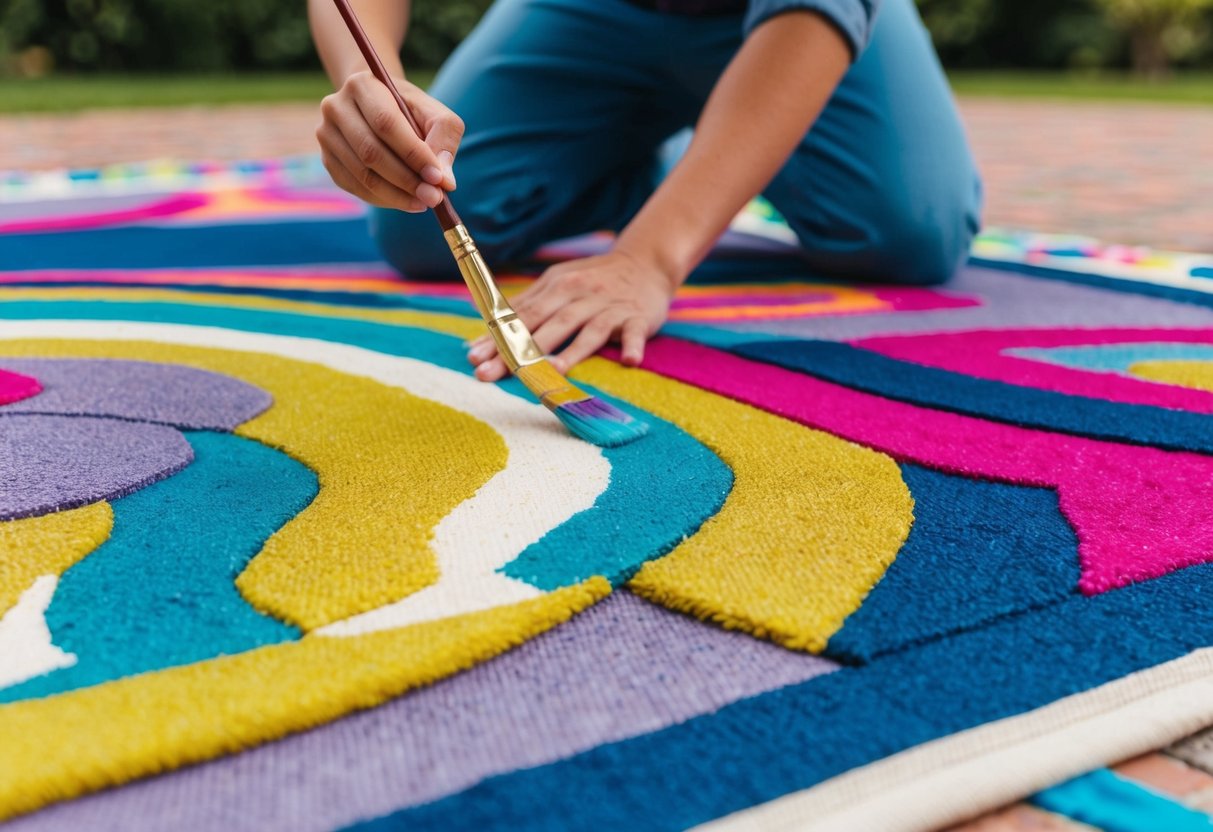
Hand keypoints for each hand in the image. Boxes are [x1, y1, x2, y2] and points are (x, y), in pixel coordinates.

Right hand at [316, 71, 461, 212]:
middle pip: (370, 152)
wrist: (381, 108)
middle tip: (434, 197)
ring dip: (397, 195)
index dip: (413, 154)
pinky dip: (384, 199)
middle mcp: (336, 107)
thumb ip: (444, 140)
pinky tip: (406, 201)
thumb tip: (444, 180)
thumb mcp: (435, 114)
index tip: (437, 178)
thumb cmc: (412, 111)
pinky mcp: (328, 160)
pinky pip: (355, 188)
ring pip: (362, 175)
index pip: (386, 123)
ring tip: (424, 202)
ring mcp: (326, 135)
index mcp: (362, 85)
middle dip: (406, 180)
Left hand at [467, 248, 676, 381]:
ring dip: (573, 351)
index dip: (497, 337)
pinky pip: (634, 333)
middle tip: (493, 373)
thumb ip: (524, 307)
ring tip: (556, 371)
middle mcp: (580, 296)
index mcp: (557, 287)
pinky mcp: (638, 317)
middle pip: (547, 326)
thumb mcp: (557, 284)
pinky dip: (632, 346)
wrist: (646, 263)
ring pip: (588, 331)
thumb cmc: (592, 279)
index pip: (522, 316)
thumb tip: (480, 328)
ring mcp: (610, 307)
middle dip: (520, 351)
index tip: (473, 357)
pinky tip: (628, 360)